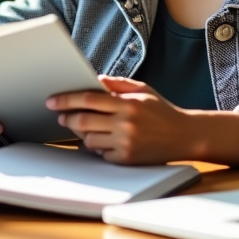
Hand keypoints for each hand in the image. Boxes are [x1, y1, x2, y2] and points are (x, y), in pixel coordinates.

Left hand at [47, 76, 238, 164]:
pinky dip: (98, 147)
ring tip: (85, 128)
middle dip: (68, 118)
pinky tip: (101, 141)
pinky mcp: (127, 159)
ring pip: (89, 140)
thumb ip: (117, 84)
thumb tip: (93, 79)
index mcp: (128, 103)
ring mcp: (126, 143)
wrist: (185, 135)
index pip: (88, 99)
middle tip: (62, 117)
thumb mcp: (142, 89)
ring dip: (83, 134)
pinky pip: (101, 154)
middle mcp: (126, 124)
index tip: (53, 101)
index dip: (66, 100)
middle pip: (83, 121)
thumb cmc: (161, 110)